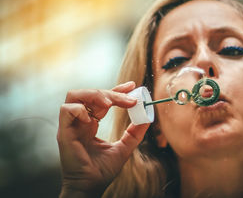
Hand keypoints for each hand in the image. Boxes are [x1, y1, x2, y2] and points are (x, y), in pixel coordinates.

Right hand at [57, 81, 148, 197]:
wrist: (91, 186)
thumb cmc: (102, 170)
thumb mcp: (124, 148)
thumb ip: (134, 133)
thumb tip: (148, 118)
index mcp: (91, 122)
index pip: (102, 98)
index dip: (116, 89)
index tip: (132, 86)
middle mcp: (80, 121)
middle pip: (90, 93)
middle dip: (111, 92)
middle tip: (128, 99)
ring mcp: (71, 125)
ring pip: (75, 95)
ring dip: (94, 95)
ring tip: (109, 104)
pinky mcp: (64, 132)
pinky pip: (66, 110)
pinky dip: (80, 110)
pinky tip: (92, 120)